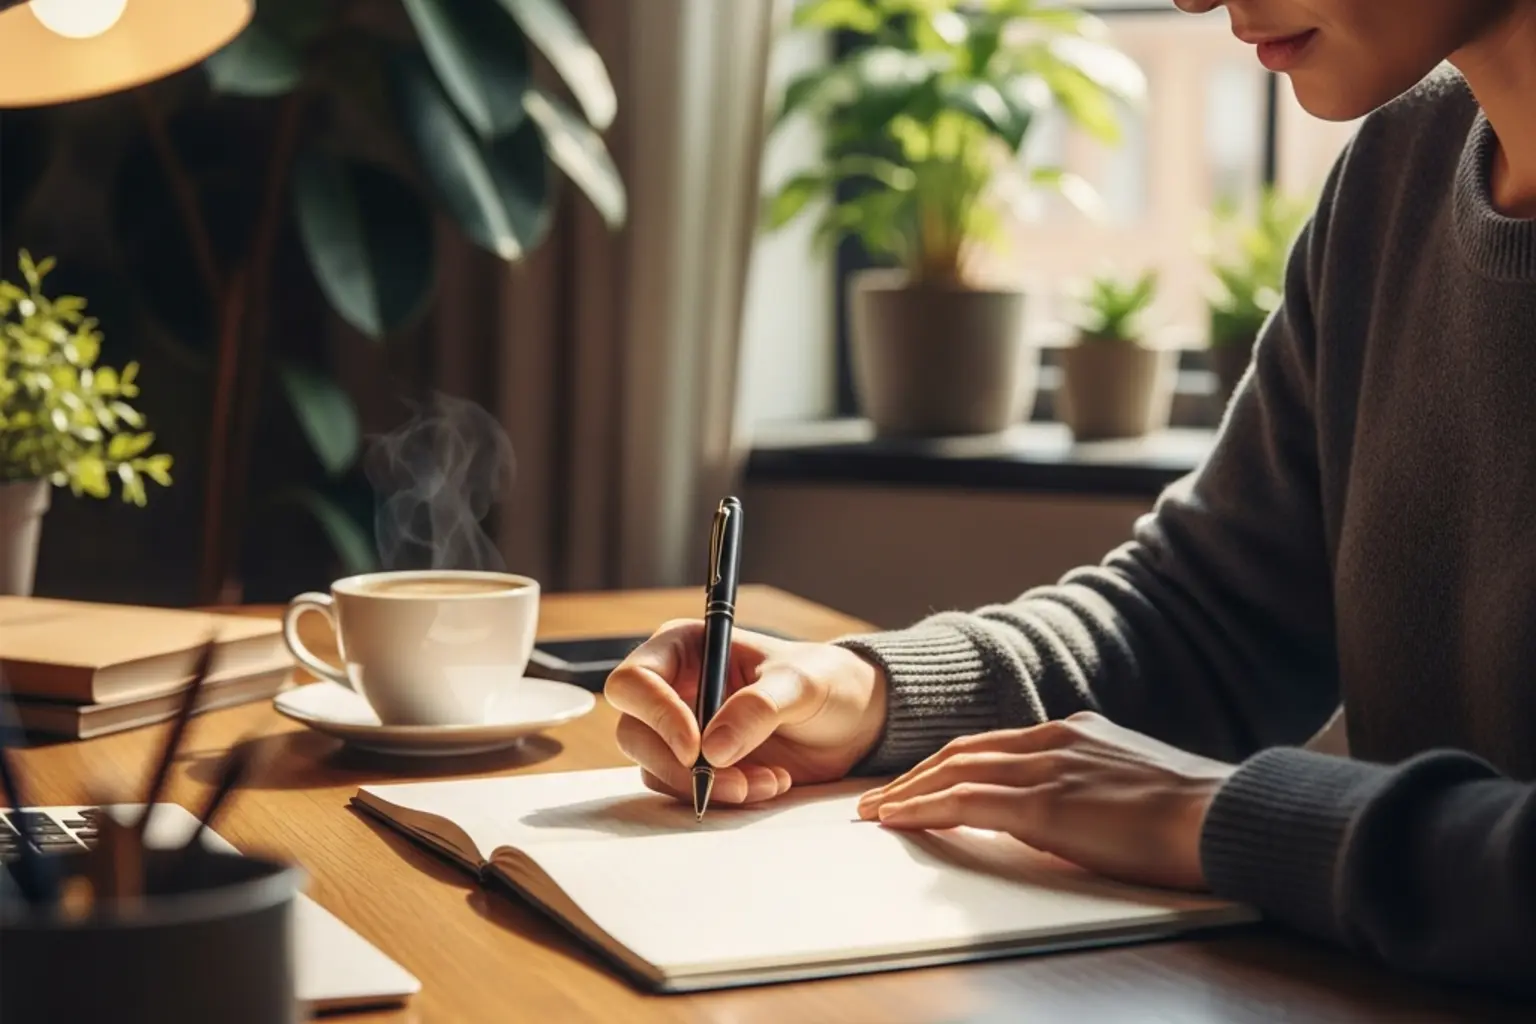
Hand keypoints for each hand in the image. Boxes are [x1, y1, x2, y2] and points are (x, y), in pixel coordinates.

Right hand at [603, 621, 887, 804]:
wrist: (852, 720)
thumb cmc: (825, 681)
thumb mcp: (801, 684)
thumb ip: (759, 708)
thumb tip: (713, 750)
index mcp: (686, 647)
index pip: (636, 679)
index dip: (656, 715)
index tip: (696, 749)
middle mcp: (673, 687)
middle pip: (634, 731)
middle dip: (680, 766)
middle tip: (733, 782)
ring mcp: (681, 729)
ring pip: (656, 769)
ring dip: (708, 787)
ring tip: (769, 781)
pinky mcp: (698, 765)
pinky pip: (687, 791)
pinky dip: (726, 797)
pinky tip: (771, 783)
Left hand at [856, 712, 1234, 890]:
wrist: (1228, 816)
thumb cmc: (1195, 816)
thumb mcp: (1133, 786)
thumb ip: (1092, 788)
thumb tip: (1064, 817)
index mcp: (1075, 732)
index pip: (993, 744)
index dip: (949, 763)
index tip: (920, 779)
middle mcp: (1054, 740)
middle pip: (963, 752)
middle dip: (915, 775)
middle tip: (878, 796)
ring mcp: (1048, 768)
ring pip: (955, 773)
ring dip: (906, 793)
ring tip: (873, 813)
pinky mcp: (1045, 805)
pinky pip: (965, 802)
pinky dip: (923, 808)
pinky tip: (897, 820)